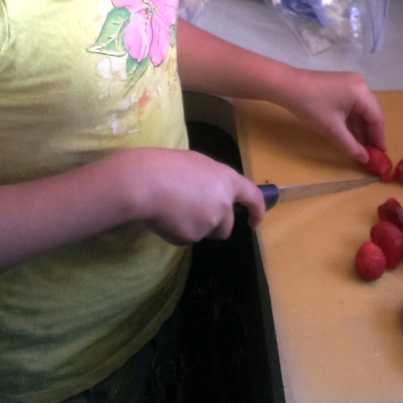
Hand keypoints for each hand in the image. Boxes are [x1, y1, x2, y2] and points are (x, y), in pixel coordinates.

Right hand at [133, 148, 265, 243]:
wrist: (145, 182)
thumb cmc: (168, 166)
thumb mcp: (197, 165)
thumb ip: (211, 182)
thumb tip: (210, 193)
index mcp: (227, 181)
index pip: (253, 197)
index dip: (257, 211)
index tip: (253, 222)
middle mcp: (223, 204)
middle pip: (226, 225)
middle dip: (214, 224)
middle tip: (192, 210)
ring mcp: (208, 223)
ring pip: (205, 232)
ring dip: (196, 226)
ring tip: (173, 209)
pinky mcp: (190, 237)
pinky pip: (186, 237)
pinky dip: (177, 231)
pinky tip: (165, 216)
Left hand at [276, 68, 385, 164]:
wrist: (287, 86)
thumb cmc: (311, 106)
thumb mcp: (332, 128)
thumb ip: (351, 145)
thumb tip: (365, 159)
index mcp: (361, 92)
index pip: (376, 117)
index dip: (379, 137)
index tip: (380, 154)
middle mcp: (360, 84)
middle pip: (371, 112)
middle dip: (370, 133)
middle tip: (370, 153)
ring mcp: (350, 83)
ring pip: (361, 109)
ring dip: (360, 127)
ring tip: (360, 147)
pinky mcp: (341, 85)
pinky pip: (352, 104)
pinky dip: (352, 119)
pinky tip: (350, 134)